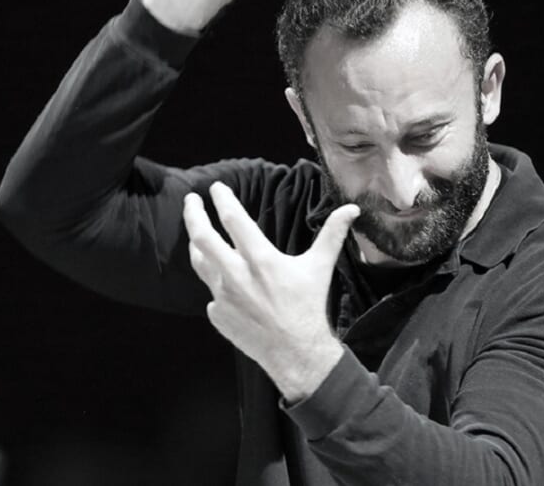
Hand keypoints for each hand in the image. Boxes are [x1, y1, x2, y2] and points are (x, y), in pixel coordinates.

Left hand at [183, 182, 358, 401]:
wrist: (296, 354)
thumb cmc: (308, 307)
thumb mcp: (320, 267)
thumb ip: (332, 235)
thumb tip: (352, 209)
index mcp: (260, 259)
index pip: (233, 219)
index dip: (222, 199)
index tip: (216, 188)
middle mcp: (236, 275)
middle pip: (202, 237)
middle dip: (193, 214)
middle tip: (191, 200)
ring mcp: (223, 296)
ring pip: (200, 263)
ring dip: (196, 244)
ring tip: (196, 232)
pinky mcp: (218, 315)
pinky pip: (212, 292)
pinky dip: (215, 281)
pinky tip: (221, 278)